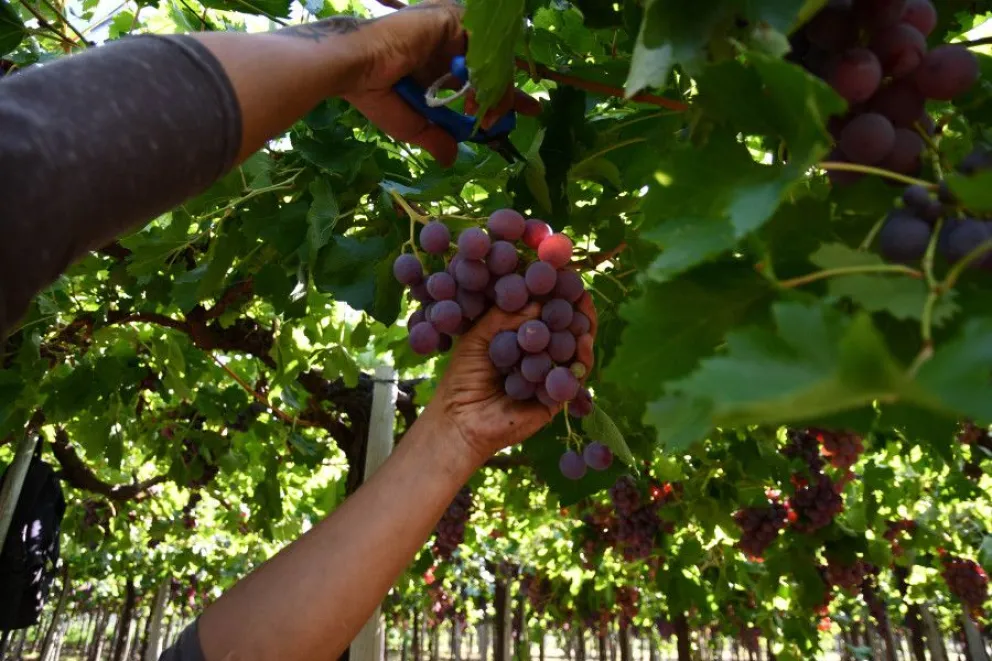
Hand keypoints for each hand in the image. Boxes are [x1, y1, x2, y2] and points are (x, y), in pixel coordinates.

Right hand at [340, 1, 540, 165]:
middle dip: (512, 90)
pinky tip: (483, 91)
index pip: (481, 79)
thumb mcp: (416, 126)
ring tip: (492, 113)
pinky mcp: (450, 20)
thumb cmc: (379, 95)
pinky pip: (482, 43)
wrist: (356, 69)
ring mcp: (451, 31)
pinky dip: (488, 67)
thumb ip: (438, 138)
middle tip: (531, 109)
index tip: (526, 111)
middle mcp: (448, 47)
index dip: (504, 95)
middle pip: (492, 66)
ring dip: (497, 87)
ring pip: (491, 57)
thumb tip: (451, 160)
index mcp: (439, 68)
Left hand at [426, 293, 597, 464]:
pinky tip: (582, 344)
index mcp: (518, 337)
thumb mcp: (477, 337)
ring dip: (583, 331)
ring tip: (585, 314)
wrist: (461, 420)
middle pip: (564, 329)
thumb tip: (538, 303)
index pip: (541, 312)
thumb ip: (504, 317)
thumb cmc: (462, 377)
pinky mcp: (556, 398)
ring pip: (574, 351)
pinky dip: (581, 360)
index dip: (551, 295)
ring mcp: (548, 375)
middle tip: (581, 293)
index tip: (561, 275)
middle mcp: (537, 353)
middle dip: (575, 311)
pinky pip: (573, 378)